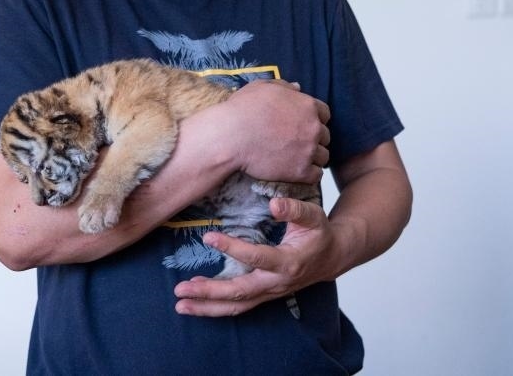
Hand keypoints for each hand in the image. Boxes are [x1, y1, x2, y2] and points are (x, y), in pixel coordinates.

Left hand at [173, 197, 344, 316]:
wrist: (331, 258)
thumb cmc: (319, 233)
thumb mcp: (313, 216)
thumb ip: (294, 209)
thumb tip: (274, 204)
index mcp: (288, 263)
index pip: (257, 258)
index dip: (233, 248)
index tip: (208, 237)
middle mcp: (276, 283)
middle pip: (240, 292)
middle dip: (209, 292)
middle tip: (181, 288)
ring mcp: (269, 293)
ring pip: (236, 306)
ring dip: (207, 307)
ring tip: (180, 304)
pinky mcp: (263, 295)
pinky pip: (238, 306)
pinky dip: (215, 308)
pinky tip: (194, 303)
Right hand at [222, 80, 329, 183]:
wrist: (230, 137)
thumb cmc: (242, 109)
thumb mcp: (261, 87)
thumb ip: (283, 86)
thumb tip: (297, 87)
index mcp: (307, 105)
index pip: (325, 114)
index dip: (314, 119)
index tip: (302, 125)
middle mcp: (313, 127)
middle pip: (325, 136)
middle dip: (313, 138)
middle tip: (296, 143)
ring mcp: (308, 150)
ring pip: (323, 156)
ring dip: (312, 157)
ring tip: (295, 158)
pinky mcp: (301, 171)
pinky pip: (316, 175)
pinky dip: (308, 174)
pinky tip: (296, 171)